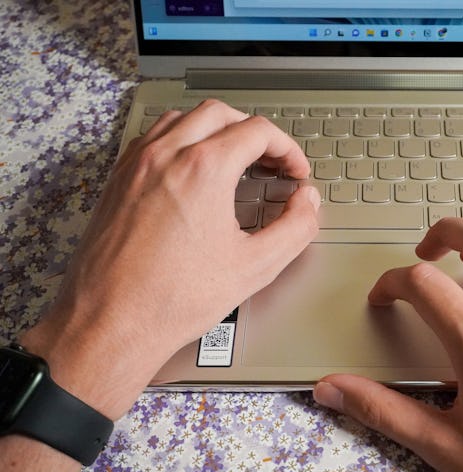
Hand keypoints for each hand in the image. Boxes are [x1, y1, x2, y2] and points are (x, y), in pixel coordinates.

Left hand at [21, 99, 319, 419]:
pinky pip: (152, 138)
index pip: (257, 131)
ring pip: (182, 118)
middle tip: (270, 159)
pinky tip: (191, 170)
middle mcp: (166, 156)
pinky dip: (180, 140)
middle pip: (220, 113)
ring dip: (215, 129)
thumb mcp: (255, 267)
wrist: (111, 323)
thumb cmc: (171, 300)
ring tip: (234, 158)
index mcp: (203, 170)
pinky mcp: (117, 180)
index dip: (287, 148)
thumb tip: (307, 203)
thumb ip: (295, 228)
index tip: (293, 170)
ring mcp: (136, 165)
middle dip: (253, 131)